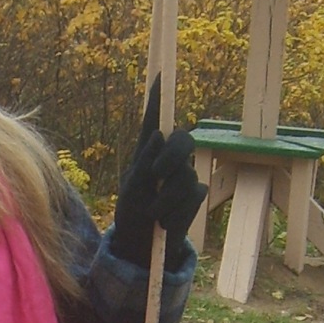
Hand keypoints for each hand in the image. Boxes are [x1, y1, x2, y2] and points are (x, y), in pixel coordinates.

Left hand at [112, 76, 206, 270]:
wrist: (140, 248)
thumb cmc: (130, 215)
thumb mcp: (129, 190)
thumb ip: (143, 164)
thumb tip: (159, 135)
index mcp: (146, 152)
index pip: (155, 120)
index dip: (160, 98)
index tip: (162, 74)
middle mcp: (168, 159)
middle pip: (184, 139)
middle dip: (173, 154)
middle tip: (157, 173)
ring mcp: (183, 177)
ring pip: (186, 174)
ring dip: (167, 198)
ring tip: (152, 214)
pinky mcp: (194, 196)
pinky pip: (194, 195)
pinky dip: (177, 211)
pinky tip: (165, 223)